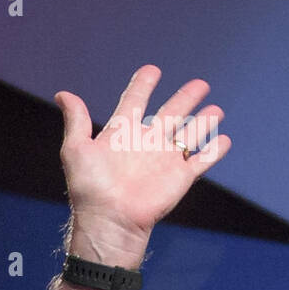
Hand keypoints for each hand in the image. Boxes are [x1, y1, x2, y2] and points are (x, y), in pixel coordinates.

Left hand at [55, 65, 231, 249]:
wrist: (110, 219)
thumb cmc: (89, 187)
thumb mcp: (76, 149)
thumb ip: (76, 120)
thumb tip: (62, 94)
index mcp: (122, 133)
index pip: (134, 102)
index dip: (143, 85)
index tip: (152, 70)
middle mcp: (146, 143)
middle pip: (171, 113)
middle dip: (185, 98)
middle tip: (201, 84)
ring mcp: (165, 159)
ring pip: (190, 134)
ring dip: (204, 122)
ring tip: (216, 110)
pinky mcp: (180, 176)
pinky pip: (202, 160)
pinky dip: (215, 150)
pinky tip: (225, 139)